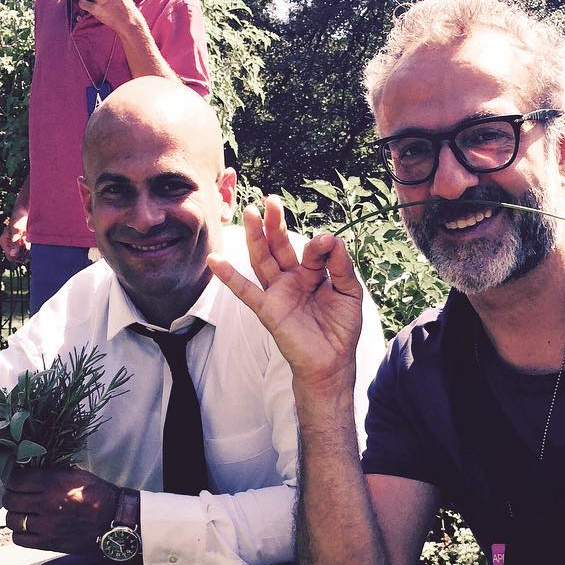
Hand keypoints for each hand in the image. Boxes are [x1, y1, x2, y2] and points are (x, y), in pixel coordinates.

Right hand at [0, 213, 29, 263]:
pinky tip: (32, 241)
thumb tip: (13, 254)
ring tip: (29, 239)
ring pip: (24, 256)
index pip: (11, 257)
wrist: (25, 211)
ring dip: (29, 251)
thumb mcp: (16, 230)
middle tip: (28, 241)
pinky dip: (32, 249)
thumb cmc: (19, 218)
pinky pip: (28, 253)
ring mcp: (16, 246)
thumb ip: (14, 242)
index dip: (19, 255)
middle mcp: (9, 246)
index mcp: (4, 242)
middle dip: (25, 253)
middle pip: (18, 258)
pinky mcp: (22, 244)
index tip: (25, 246)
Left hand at [2, 467, 120, 554]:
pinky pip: (20, 539)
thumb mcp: (77, 474)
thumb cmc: (98, 494)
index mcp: (54, 483)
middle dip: (11, 496)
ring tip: (23, 513)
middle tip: (18, 496)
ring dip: (15, 515)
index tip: (16, 480)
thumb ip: (51, 473)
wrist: (115, 519)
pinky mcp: (49, 542)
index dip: (13, 479)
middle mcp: (47, 503)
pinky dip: (20, 533)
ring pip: (12, 520)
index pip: (16, 480)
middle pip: (10, 500)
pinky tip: (28, 528)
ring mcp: (47, 525)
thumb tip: (29, 470)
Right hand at [207, 196, 364, 392]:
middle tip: (271, 200)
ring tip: (250, 212)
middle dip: (275, 224)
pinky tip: (215, 260)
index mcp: (312, 274)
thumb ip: (340, 265)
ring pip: (263, 260)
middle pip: (280, 246)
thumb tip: (329, 238)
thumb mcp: (349, 292)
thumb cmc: (341, 330)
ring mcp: (278, 294)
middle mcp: (292, 280)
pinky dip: (229, 277)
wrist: (332, 364)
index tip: (326, 242)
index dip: (320, 245)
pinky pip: (246, 291)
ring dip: (255, 237)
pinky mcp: (268, 310)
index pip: (312, 250)